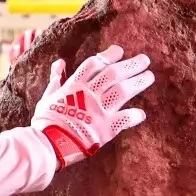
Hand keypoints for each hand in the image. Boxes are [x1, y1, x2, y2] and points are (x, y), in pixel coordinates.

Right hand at [31, 45, 154, 167]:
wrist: (47, 145)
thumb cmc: (46, 122)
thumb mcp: (47, 96)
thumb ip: (56, 79)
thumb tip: (60, 63)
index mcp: (75, 85)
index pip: (95, 64)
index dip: (109, 56)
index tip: (120, 51)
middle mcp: (89, 94)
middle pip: (114, 74)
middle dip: (131, 65)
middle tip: (145, 60)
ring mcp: (99, 111)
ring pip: (123, 91)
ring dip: (138, 82)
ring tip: (149, 77)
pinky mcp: (106, 129)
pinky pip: (125, 119)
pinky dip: (135, 116)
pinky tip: (141, 114)